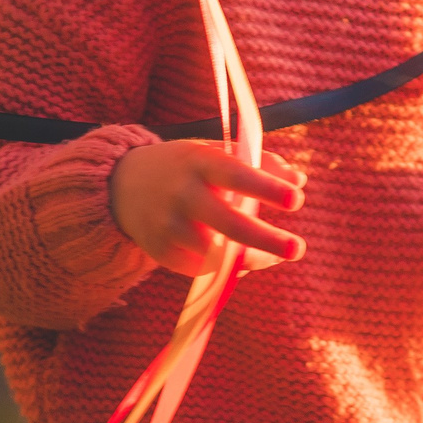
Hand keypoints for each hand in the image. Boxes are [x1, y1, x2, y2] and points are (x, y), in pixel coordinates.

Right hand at [108, 141, 307, 275]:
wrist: (122, 185)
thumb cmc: (186, 167)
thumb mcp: (215, 153)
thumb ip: (260, 162)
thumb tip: (299, 182)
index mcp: (200, 161)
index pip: (237, 174)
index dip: (267, 188)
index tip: (297, 199)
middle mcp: (183, 193)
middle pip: (229, 224)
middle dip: (266, 239)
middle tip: (298, 249)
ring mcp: (169, 224)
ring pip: (218, 254)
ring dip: (251, 258)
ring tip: (273, 256)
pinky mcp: (160, 251)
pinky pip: (202, 269)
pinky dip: (225, 267)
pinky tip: (237, 258)